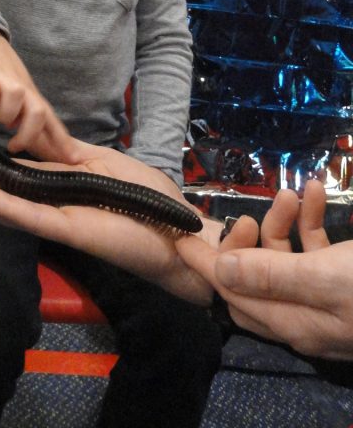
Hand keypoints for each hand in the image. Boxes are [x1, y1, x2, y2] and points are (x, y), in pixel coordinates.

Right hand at [0, 27, 78, 161]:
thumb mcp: (17, 94)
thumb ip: (23, 116)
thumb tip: (30, 139)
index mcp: (31, 97)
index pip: (52, 120)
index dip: (62, 141)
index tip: (73, 160)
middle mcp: (22, 89)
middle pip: (38, 112)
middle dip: (29, 134)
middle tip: (14, 147)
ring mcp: (3, 81)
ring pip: (16, 100)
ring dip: (5, 116)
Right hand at [0, 133, 220, 304]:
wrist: (174, 229)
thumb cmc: (143, 195)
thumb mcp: (98, 161)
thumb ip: (63, 153)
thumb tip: (35, 134)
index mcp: (52, 184)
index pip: (4, 166)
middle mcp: (43, 202)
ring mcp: (49, 217)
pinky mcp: (61, 228)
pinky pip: (22, 214)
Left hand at [177, 180, 352, 359]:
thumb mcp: (325, 279)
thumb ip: (271, 275)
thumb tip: (220, 271)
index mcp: (292, 323)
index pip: (233, 294)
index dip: (206, 264)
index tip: (180, 236)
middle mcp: (304, 317)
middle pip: (257, 275)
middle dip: (253, 236)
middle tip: (261, 204)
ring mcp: (324, 302)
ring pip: (288, 259)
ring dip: (285, 223)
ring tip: (294, 192)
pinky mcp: (342, 284)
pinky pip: (316, 254)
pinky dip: (312, 225)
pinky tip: (316, 194)